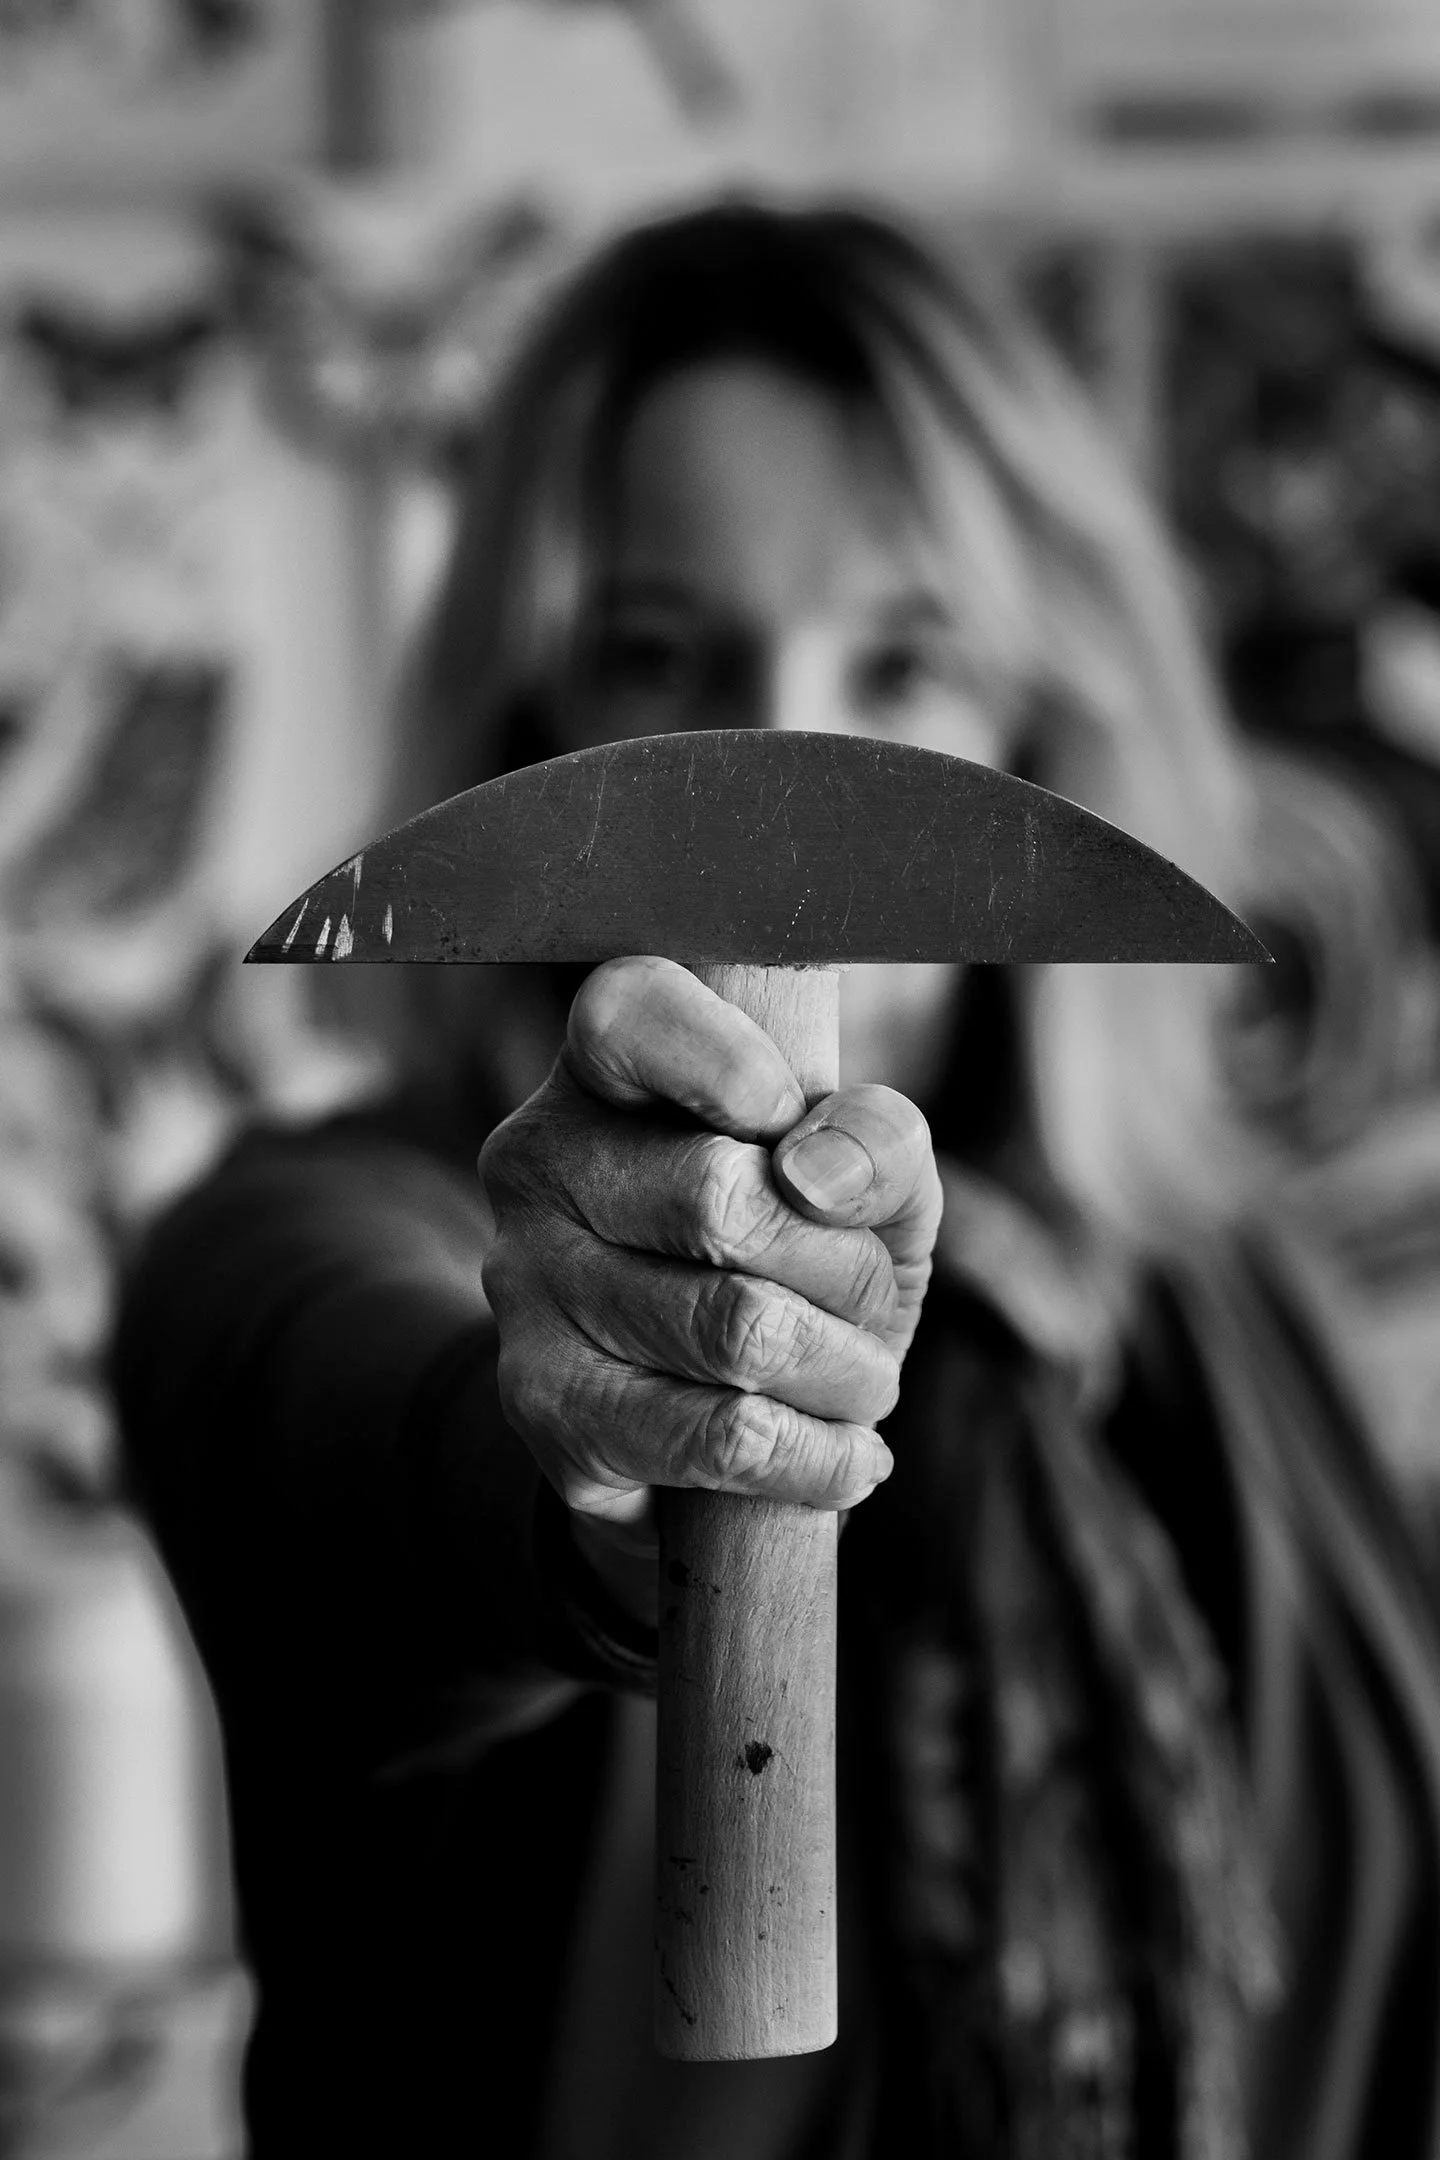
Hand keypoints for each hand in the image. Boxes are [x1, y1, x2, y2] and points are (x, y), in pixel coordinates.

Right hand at [478, 955, 942, 1549]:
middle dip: (844, 1267)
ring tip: (857, 1379)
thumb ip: (878, 1142)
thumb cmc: (798, 1260)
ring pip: (736, 1328)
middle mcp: (539, 1165)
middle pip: (720, 1197)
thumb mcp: (867, 1183)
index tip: (785, 1117)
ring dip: (846, 1371)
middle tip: (866, 1301)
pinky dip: (820, 1456)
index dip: (726, 1061)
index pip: (629, 1012)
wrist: (708, 1435)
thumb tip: (820, 1173)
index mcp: (608, 1072)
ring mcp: (526, 1289)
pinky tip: (846, 1454)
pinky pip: (720, 1437)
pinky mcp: (544, 1409)